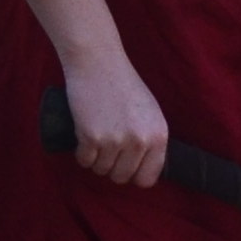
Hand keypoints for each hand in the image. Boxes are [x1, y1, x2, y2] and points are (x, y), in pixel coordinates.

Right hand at [58, 55, 169, 187]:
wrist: (98, 62)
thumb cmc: (122, 84)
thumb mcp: (149, 112)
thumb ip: (150, 139)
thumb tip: (143, 168)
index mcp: (158, 136)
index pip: (148, 178)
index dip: (134, 175)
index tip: (124, 167)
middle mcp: (140, 141)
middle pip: (122, 177)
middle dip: (111, 168)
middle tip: (105, 149)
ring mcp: (115, 141)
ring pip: (101, 170)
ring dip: (95, 159)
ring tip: (95, 138)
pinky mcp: (92, 138)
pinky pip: (84, 161)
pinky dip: (81, 153)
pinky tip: (83, 137)